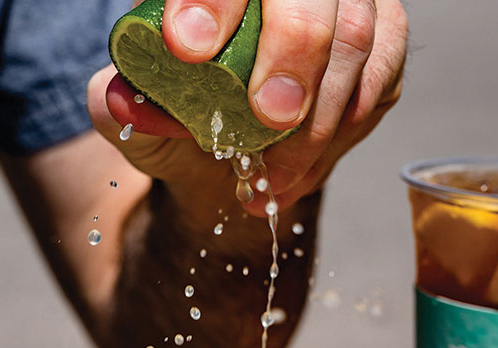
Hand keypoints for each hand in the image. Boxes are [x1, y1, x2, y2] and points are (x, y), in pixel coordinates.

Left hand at [88, 0, 406, 213]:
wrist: (223, 146)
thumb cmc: (178, 110)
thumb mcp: (137, 110)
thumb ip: (117, 103)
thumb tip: (116, 103)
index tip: (189, 46)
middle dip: (292, 54)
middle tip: (267, 117)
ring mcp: (344, 0)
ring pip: (355, 39)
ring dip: (316, 122)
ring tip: (271, 179)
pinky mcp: (381, 39)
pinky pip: (378, 80)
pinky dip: (337, 138)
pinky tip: (295, 177)